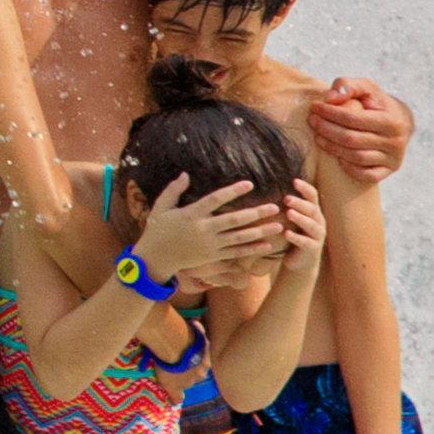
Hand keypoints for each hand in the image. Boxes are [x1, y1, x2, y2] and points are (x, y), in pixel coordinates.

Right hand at [120, 177, 275, 294]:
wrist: (155, 259)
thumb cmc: (156, 230)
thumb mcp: (160, 207)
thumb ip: (173, 190)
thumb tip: (185, 174)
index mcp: (191, 214)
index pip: (216, 199)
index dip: (233, 191)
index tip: (249, 184)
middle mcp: (203, 229)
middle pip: (234, 220)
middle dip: (256, 213)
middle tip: (275, 206)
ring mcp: (210, 244)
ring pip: (240, 237)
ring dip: (260, 232)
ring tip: (278, 226)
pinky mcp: (213, 256)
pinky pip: (236, 252)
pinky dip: (252, 249)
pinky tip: (267, 245)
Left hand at [223, 187, 320, 289]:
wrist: (300, 261)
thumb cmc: (292, 234)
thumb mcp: (290, 218)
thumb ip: (286, 204)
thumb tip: (267, 184)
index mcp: (313, 211)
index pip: (312, 195)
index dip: (305, 187)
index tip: (293, 180)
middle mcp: (318, 221)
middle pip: (312, 209)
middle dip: (300, 203)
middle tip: (287, 199)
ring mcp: (317, 235)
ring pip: (311, 225)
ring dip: (300, 218)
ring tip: (289, 213)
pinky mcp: (313, 249)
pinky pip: (306, 242)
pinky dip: (296, 237)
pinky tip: (286, 234)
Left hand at [302, 76, 414, 185]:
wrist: (401, 122)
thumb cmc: (377, 103)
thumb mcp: (366, 87)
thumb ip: (348, 85)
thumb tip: (331, 98)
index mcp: (392, 121)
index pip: (352, 118)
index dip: (330, 113)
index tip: (314, 107)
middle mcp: (396, 142)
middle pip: (351, 139)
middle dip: (326, 129)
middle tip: (312, 120)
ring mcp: (393, 159)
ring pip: (356, 157)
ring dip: (332, 148)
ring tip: (318, 136)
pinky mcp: (389, 170)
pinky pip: (365, 175)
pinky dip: (348, 167)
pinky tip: (336, 156)